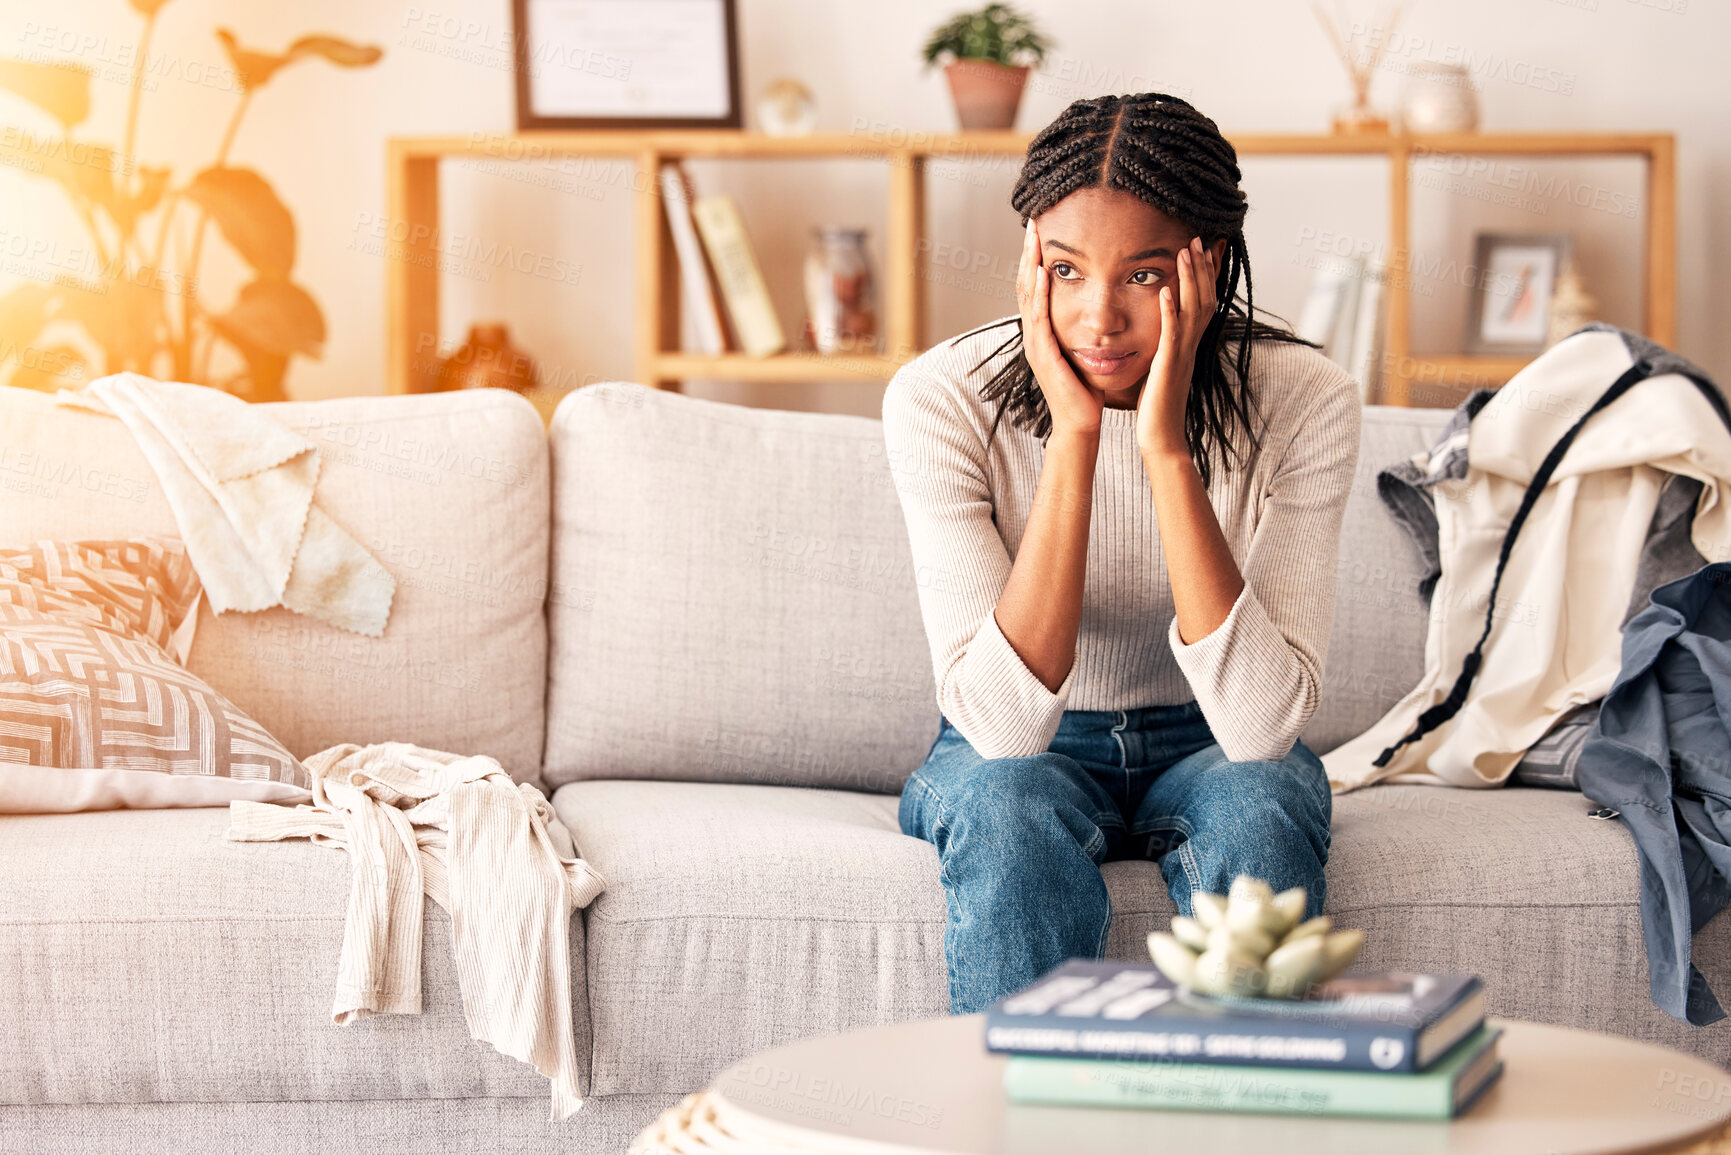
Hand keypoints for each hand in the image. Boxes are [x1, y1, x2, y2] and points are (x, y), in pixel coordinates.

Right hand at [1016, 217, 1103, 438]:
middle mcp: (1033, 334)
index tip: (1041, 232)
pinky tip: (1041, 271)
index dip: (1035, 259)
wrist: (1081, 422)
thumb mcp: (1082, 350)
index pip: (1035, 287)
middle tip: (1032, 223)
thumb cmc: (1085, 389)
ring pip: (1027, 295)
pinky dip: (1038, 292)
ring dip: (1028, 264)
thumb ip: (1082, 328)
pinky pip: (1039, 316)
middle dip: (1028, 253)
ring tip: (1032, 237)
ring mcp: (1035, 343)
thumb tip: (1095, 306)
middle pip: (1025, 284)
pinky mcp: (1044, 353)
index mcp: (1042, 332)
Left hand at [1137, 235, 1220, 456]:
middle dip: (1203, 268)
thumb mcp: (1163, 368)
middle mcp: (1191, 346)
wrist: (1160, 438)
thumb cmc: (1157, 406)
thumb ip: (1166, 346)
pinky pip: (1172, 335)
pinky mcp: (1168, 367)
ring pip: (1193, 310)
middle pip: (1205, 298)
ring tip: (1186, 251)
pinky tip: (1166, 291)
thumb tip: (1164, 329)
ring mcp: (1182, 355)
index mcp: (1188, 345)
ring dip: (1191, 279)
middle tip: (1199, 238)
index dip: (1208, 275)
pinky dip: (1171, 311)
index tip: (1209, 247)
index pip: (1204, 302)